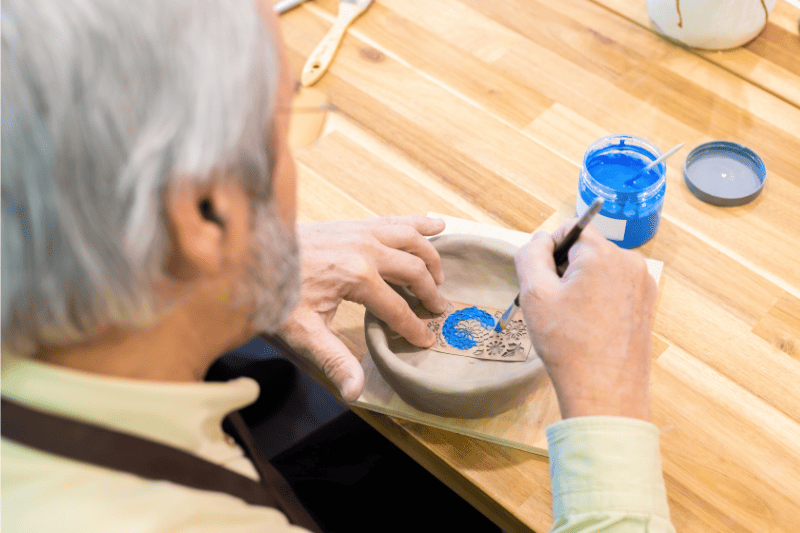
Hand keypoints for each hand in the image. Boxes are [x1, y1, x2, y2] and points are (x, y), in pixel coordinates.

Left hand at [278, 216, 446, 401]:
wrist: (255, 254)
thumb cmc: (278, 292)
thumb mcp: (304, 331)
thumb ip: (335, 359)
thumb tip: (355, 391)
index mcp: (357, 276)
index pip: (397, 308)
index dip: (414, 327)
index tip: (426, 340)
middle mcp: (365, 248)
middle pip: (414, 270)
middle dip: (431, 292)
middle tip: (439, 310)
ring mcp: (361, 231)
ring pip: (411, 239)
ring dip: (430, 256)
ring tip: (440, 276)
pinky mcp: (354, 224)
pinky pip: (395, 220)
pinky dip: (418, 223)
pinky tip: (437, 224)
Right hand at [514, 222, 656, 420]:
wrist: (605, 392)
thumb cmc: (568, 344)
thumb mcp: (534, 294)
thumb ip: (531, 255)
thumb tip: (540, 239)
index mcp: (604, 255)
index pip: (571, 228)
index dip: (549, 249)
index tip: (541, 279)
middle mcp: (630, 263)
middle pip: (587, 249)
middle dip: (565, 268)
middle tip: (553, 304)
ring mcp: (643, 284)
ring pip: (600, 269)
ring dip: (581, 284)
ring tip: (571, 319)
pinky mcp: (647, 304)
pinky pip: (615, 287)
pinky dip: (598, 298)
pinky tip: (588, 326)